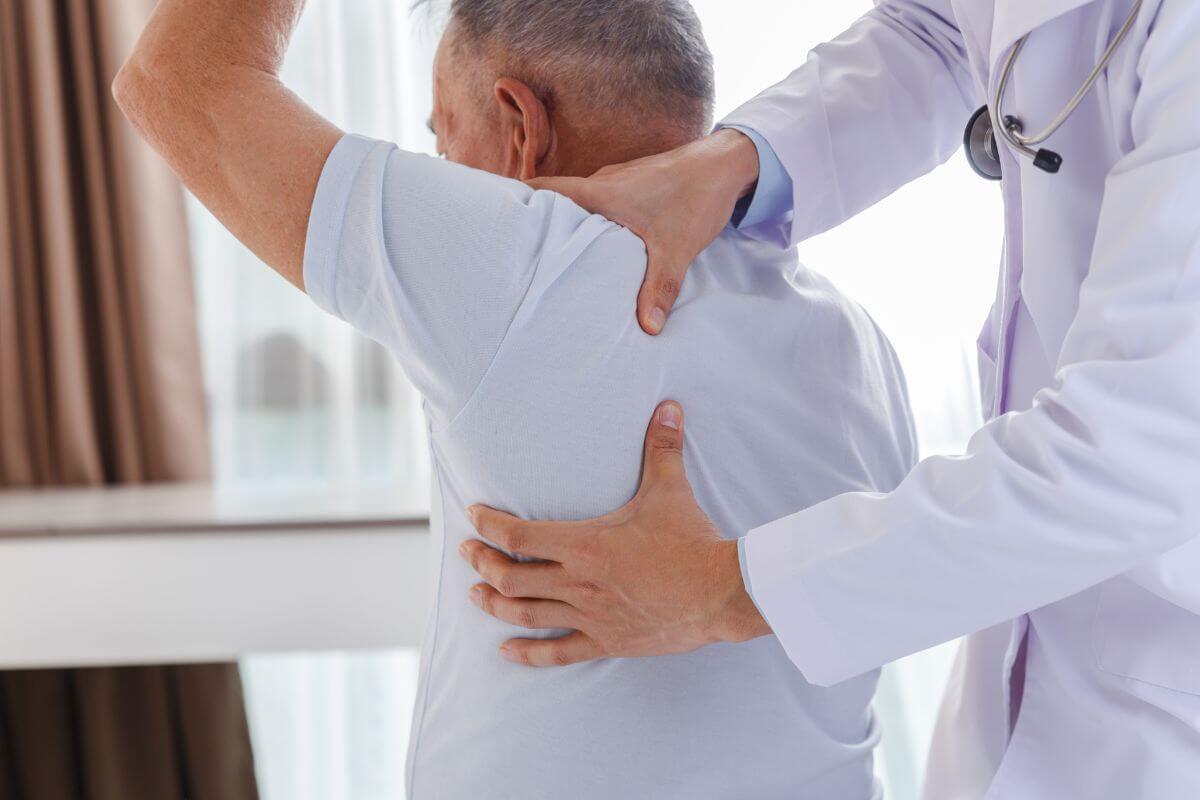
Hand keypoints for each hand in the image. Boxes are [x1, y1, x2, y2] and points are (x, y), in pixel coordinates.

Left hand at [459, 401, 770, 666]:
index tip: (474, 515)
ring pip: (525, 614)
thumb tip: (669, 406)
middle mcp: (578, 582)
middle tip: (466, 553)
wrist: (722, 591)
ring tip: (475, 594)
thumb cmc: (692, 541)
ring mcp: (589, 616)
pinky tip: (506, 651)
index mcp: (584, 544)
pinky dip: (528, 654)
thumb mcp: (670, 490)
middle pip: (510, 576)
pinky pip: (557, 653)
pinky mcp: (607, 641)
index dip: (488, 524)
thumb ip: (662, 447)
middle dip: (481, 563)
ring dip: (494, 603)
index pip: (518, 535)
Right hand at [527, 129, 759, 334]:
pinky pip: (600, 207)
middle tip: (512, 252)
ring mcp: (617, 183)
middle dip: (534, 224)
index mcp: (600, 191)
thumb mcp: (677, 248)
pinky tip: (592, 251)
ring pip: (579, 206)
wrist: (729, 165)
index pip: (542, 189)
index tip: (489, 217)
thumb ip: (660, 288)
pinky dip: (590, 225)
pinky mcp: (633, 188)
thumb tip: (647, 328)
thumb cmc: (697, 198)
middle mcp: (602, 183)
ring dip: (565, 227)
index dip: (513, 200)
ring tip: (547, 259)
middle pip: (554, 201)